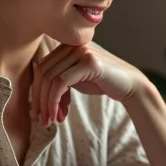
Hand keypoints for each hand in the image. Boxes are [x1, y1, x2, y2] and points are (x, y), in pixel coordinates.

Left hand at [30, 43, 144, 125]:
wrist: (130, 85)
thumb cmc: (103, 83)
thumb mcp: (76, 78)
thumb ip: (58, 79)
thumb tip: (36, 93)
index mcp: (67, 46)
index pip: (42, 67)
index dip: (37, 91)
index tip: (38, 111)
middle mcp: (72, 44)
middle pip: (43, 72)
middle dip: (39, 99)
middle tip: (41, 119)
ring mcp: (81, 51)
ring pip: (51, 78)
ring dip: (47, 104)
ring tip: (50, 121)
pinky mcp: (89, 62)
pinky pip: (61, 83)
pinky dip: (55, 101)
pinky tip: (58, 115)